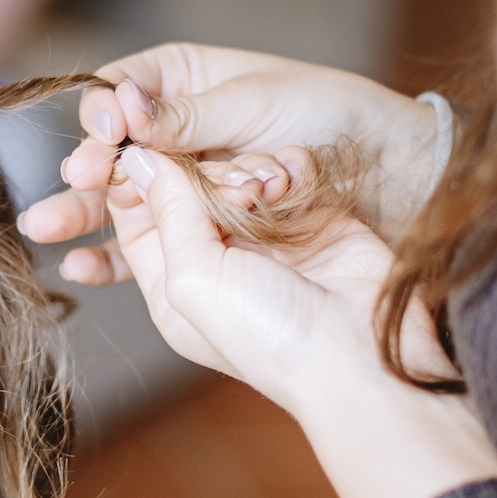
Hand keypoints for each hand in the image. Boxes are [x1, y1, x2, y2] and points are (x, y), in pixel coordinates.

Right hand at [17, 43, 439, 279]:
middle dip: (82, 174)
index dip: (103, 118)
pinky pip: (153, 234)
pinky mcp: (204, 218)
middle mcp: (177, 125)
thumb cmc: (332, 115)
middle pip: (113, 148)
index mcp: (183, 76)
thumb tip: (124, 110)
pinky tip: (83, 266)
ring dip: (85, 214)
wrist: (393, 168)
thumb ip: (189, 117)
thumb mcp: (257, 106)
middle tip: (58, 198)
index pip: (122, 92)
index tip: (102, 143)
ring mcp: (188, 174)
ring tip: (47, 229)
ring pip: (125, 194)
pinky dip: (118, 250)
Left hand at [105, 143, 496, 497]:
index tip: (139, 145)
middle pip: (188, 184)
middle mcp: (218, 257)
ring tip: (267, 192)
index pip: (137, 214)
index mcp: (175, 283)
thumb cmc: (271, 338)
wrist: (361, 353)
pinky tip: (292, 185)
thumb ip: (167, 212)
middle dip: (204, 175)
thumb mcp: (195, 279)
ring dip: (250, 170)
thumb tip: (139, 159)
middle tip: (233, 190)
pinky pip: (288, 168)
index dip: (136, 177)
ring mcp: (267, 236)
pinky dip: (290, 168)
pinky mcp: (312, 216)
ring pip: (239, 170)